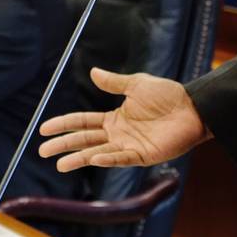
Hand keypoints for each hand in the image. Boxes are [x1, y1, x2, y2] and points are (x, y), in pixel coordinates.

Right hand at [37, 67, 208, 171]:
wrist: (193, 108)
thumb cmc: (169, 96)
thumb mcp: (138, 84)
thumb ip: (115, 82)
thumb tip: (94, 71)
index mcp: (115, 118)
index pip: (82, 123)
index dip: (64, 124)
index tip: (44, 128)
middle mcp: (118, 135)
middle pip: (84, 140)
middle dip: (63, 145)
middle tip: (42, 151)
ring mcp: (129, 146)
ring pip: (97, 153)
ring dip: (79, 158)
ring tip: (59, 165)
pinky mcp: (143, 155)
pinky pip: (121, 158)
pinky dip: (107, 159)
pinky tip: (93, 159)